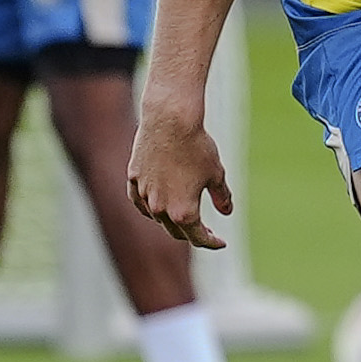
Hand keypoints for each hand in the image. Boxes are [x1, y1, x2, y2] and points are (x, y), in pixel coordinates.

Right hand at [127, 101, 230, 249]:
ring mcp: (143, 194)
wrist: (170, 119)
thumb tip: (227, 211)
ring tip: (180, 215)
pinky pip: (138, 200)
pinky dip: (148, 206)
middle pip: (175, 231)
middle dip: (191, 233)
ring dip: (169, 220)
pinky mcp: (133, 178)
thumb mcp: (216, 174)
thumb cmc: (197, 145)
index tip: (221, 242)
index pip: (198, 238)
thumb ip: (222, 197)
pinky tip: (154, 205)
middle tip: (205, 231)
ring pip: (155, 217)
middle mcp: (160, 208)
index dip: (212, 242)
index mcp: (183, 213)